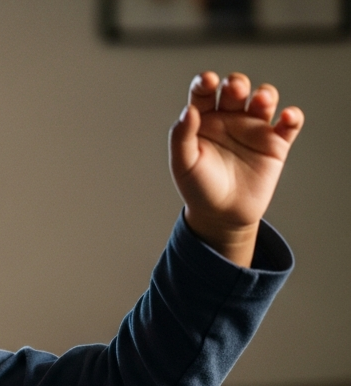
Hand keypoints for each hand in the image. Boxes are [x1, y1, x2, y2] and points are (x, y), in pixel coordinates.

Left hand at [169, 72, 303, 265]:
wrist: (221, 216)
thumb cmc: (198, 188)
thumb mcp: (183, 165)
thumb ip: (181, 137)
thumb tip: (188, 110)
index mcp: (204, 119)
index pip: (204, 92)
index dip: (205, 82)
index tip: (207, 81)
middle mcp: (230, 118)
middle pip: (236, 89)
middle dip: (236, 83)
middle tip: (235, 89)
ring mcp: (254, 128)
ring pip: (264, 99)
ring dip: (265, 94)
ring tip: (261, 101)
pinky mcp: (276, 143)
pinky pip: (289, 124)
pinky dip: (292, 117)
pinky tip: (287, 117)